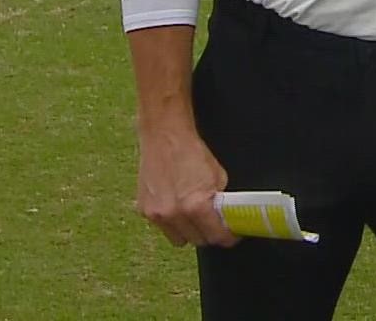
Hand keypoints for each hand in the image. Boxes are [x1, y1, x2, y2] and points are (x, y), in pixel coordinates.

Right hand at [135, 126, 239, 248]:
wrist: (164, 135)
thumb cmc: (190, 151)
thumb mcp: (218, 176)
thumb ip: (221, 202)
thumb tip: (226, 218)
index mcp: (196, 206)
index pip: (217, 237)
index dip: (228, 236)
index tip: (231, 234)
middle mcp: (175, 214)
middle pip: (199, 241)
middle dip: (209, 233)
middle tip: (213, 222)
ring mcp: (157, 214)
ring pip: (179, 239)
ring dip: (189, 231)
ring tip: (193, 214)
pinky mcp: (144, 211)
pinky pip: (163, 227)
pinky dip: (171, 222)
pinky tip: (175, 205)